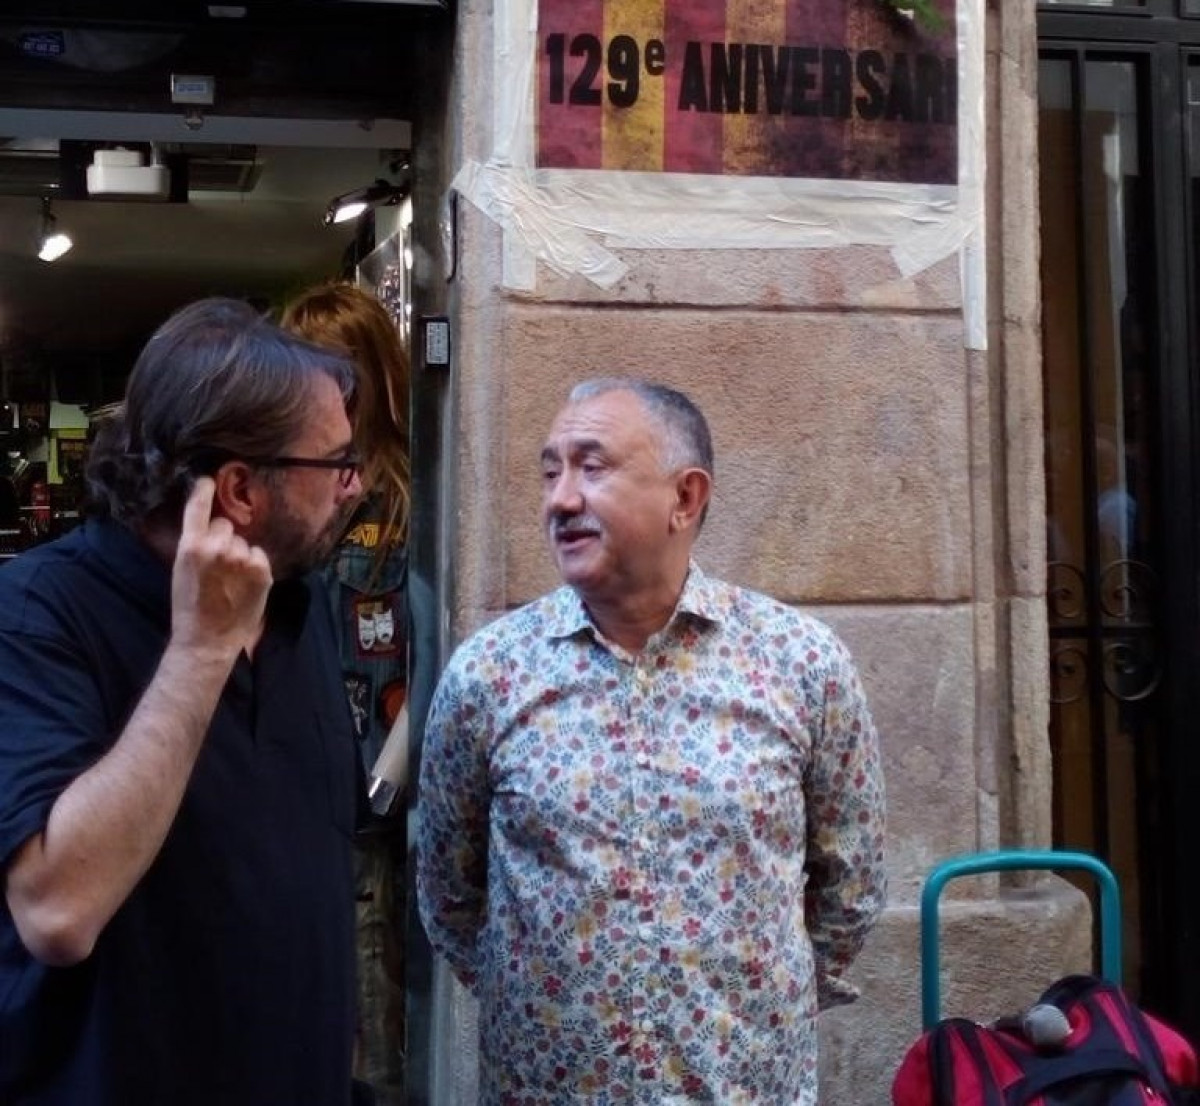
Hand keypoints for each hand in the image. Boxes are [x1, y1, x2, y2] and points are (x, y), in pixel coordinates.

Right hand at [170, 477, 272, 654]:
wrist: (207, 639)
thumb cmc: (189, 606)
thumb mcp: (182, 570)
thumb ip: (196, 544)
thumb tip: (212, 524)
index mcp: (191, 546)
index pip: (199, 507)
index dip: (204, 490)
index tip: (208, 480)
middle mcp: (218, 547)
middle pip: (225, 525)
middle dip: (222, 537)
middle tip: (216, 563)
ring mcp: (242, 558)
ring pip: (243, 541)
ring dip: (239, 553)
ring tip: (230, 579)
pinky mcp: (262, 570)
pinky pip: (258, 555)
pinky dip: (254, 565)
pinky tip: (244, 584)